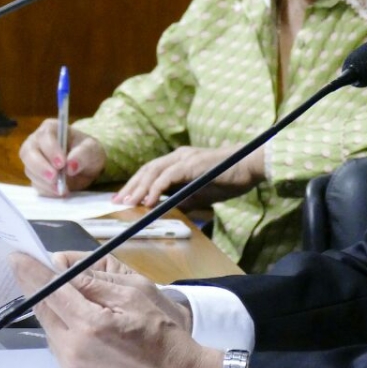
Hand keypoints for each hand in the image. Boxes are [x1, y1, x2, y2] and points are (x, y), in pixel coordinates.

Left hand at [9, 252, 219, 367]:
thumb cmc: (164, 334)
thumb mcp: (137, 293)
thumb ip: (95, 282)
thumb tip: (61, 269)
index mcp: (91, 324)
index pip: (49, 290)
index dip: (30, 272)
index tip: (16, 257)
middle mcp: (74, 351)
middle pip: (44, 311)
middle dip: (41, 290)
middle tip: (39, 272)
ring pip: (52, 333)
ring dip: (60, 316)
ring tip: (87, 312)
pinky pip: (62, 354)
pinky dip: (69, 339)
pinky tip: (94, 338)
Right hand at [20, 119, 106, 196]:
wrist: (87, 166)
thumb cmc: (88, 151)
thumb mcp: (92, 150)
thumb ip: (83, 154)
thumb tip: (70, 166)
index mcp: (51, 129)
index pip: (45, 136)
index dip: (51, 150)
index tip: (61, 163)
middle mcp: (37, 142)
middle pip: (28, 153)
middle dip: (41, 167)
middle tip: (54, 177)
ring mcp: (33, 160)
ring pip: (30, 170)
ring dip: (44, 181)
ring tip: (62, 188)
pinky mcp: (35, 175)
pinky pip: (35, 183)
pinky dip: (46, 189)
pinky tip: (59, 191)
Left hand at [113, 145, 264, 207]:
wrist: (250, 166)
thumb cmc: (230, 178)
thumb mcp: (201, 193)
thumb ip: (185, 199)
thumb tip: (169, 211)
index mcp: (180, 161)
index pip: (151, 172)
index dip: (136, 185)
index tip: (125, 199)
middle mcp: (179, 156)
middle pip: (146, 170)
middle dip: (131, 187)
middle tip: (117, 202)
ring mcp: (184, 158)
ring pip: (153, 172)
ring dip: (139, 189)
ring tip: (128, 203)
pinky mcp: (191, 164)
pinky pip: (167, 177)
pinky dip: (155, 189)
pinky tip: (148, 201)